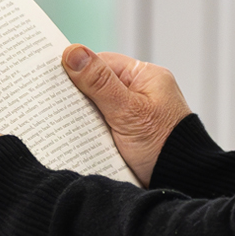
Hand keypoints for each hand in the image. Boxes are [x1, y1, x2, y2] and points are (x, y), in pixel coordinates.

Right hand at [62, 44, 190, 186]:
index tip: (50, 75)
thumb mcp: (127, 111)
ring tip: (59, 121)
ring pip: (94, 105)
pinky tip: (73, 135)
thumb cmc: (164, 146)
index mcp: (145, 77)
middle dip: (75, 94)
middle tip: (51, 101)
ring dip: (80, 115)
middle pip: (95, 83)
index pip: (100, 62)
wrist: (184, 183)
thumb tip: (73, 52)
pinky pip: (99, 123)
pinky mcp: (126, 133)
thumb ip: (99, 82)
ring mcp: (133, 113)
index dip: (75, 68)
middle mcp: (139, 91)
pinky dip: (87, 129)